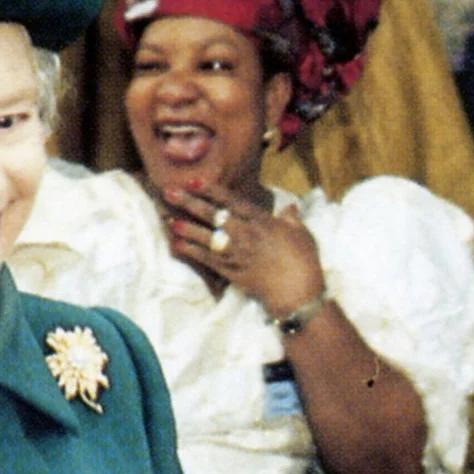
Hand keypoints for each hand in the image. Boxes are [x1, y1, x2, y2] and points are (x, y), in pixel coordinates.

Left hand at [161, 180, 324, 319]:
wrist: (298, 292)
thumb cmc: (304, 261)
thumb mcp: (301, 233)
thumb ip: (291, 218)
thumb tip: (290, 207)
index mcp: (261, 221)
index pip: (231, 201)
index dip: (211, 190)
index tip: (193, 181)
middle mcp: (245, 234)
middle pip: (213, 215)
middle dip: (190, 202)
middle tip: (169, 192)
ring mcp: (237, 253)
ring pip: (207, 237)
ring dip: (187, 228)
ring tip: (170, 220)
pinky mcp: (232, 272)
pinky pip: (208, 259)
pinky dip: (192, 252)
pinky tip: (178, 245)